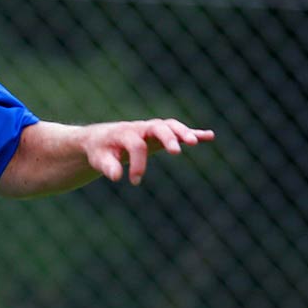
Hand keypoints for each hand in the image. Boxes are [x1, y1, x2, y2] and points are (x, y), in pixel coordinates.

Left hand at [85, 118, 214, 185]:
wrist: (102, 139)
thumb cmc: (101, 150)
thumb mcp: (99, 159)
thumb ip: (107, 166)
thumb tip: (116, 176)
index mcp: (125, 133)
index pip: (136, 145)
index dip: (138, 163)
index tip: (134, 181)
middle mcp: (141, 128)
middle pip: (158, 128)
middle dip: (168, 138)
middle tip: (176, 152)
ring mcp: (152, 130)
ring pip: (171, 126)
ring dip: (183, 132)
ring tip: (195, 142)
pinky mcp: (160, 135)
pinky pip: (179, 131)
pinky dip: (194, 132)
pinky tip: (209, 136)